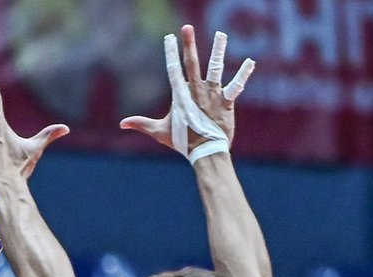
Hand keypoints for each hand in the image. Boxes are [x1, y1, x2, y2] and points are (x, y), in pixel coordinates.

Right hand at [119, 26, 254, 158]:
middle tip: (187, 27)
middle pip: (191, 63)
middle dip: (188, 45)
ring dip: (218, 50)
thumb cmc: (183, 142)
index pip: (173, 70)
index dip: (170, 53)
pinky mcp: (226, 102)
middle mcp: (195, 91)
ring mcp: (211, 95)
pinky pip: (236, 86)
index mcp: (180, 96)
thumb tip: (121, 124)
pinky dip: (244, 74)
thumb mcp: (159, 132)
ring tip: (221, 34)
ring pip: (215, 68)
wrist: (205, 153)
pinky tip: (251, 61)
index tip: (169, 37)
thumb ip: (141, 124)